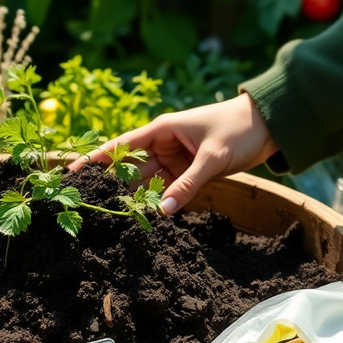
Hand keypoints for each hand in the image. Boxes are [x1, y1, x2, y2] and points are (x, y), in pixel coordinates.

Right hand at [68, 94, 278, 213]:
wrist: (271, 126)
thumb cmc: (239, 130)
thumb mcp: (213, 158)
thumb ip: (187, 185)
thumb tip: (162, 212)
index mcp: (160, 130)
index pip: (120, 146)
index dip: (95, 159)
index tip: (71, 171)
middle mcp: (161, 144)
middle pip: (129, 168)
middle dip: (112, 185)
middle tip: (90, 204)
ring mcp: (173, 159)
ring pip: (146, 182)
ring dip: (136, 197)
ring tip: (116, 216)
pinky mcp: (186, 172)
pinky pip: (166, 189)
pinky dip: (158, 201)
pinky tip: (146, 215)